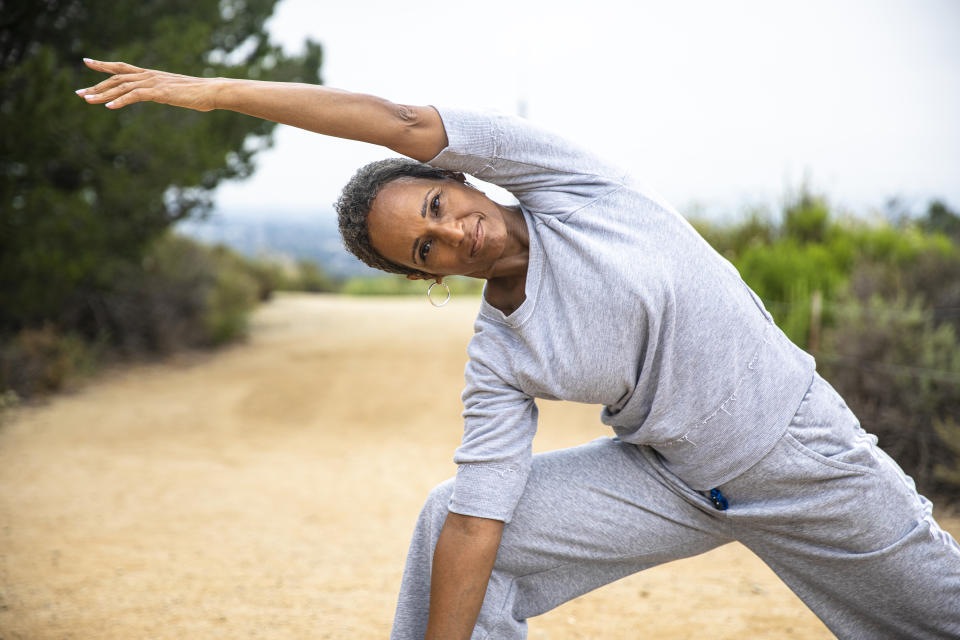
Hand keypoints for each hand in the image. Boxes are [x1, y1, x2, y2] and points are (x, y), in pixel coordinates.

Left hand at [76, 58, 220, 110]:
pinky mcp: (159, 92)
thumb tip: (162, 96)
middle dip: (96, 86)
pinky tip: (109, 107)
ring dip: (103, 94)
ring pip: (121, 87)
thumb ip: (164, 92)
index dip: (104, 65)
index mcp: (152, 75)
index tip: (87, 62)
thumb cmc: (199, 93)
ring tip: (87, 100)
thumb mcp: (176, 92)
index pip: (122, 67)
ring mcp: (153, 83)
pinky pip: (134, 96)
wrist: (212, 91)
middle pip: (116, 78)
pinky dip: (120, 101)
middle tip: (79, 93)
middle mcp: (149, 76)